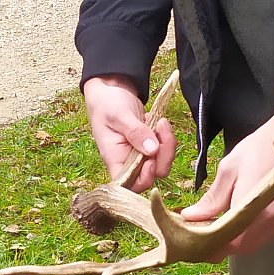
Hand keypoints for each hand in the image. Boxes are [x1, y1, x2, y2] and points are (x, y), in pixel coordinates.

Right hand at [82, 75, 176, 191]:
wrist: (110, 89)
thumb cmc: (106, 103)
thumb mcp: (119, 115)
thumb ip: (136, 133)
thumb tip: (152, 150)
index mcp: (115, 159)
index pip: (130, 184)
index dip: (144, 179)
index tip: (150, 160)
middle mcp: (128, 161)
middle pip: (152, 175)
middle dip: (163, 156)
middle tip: (161, 130)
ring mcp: (139, 154)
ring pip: (161, 162)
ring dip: (167, 144)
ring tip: (161, 123)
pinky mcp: (148, 145)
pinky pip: (163, 150)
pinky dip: (166, 138)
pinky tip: (159, 123)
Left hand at [180, 99, 273, 255]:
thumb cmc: (263, 147)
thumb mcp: (230, 169)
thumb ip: (213, 199)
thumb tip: (192, 216)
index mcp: (257, 208)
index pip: (231, 243)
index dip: (213, 247)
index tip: (198, 244)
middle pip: (244, 247)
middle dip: (225, 244)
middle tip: (208, 235)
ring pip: (258, 242)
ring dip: (240, 239)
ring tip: (225, 225)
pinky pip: (271, 233)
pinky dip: (256, 231)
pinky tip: (246, 218)